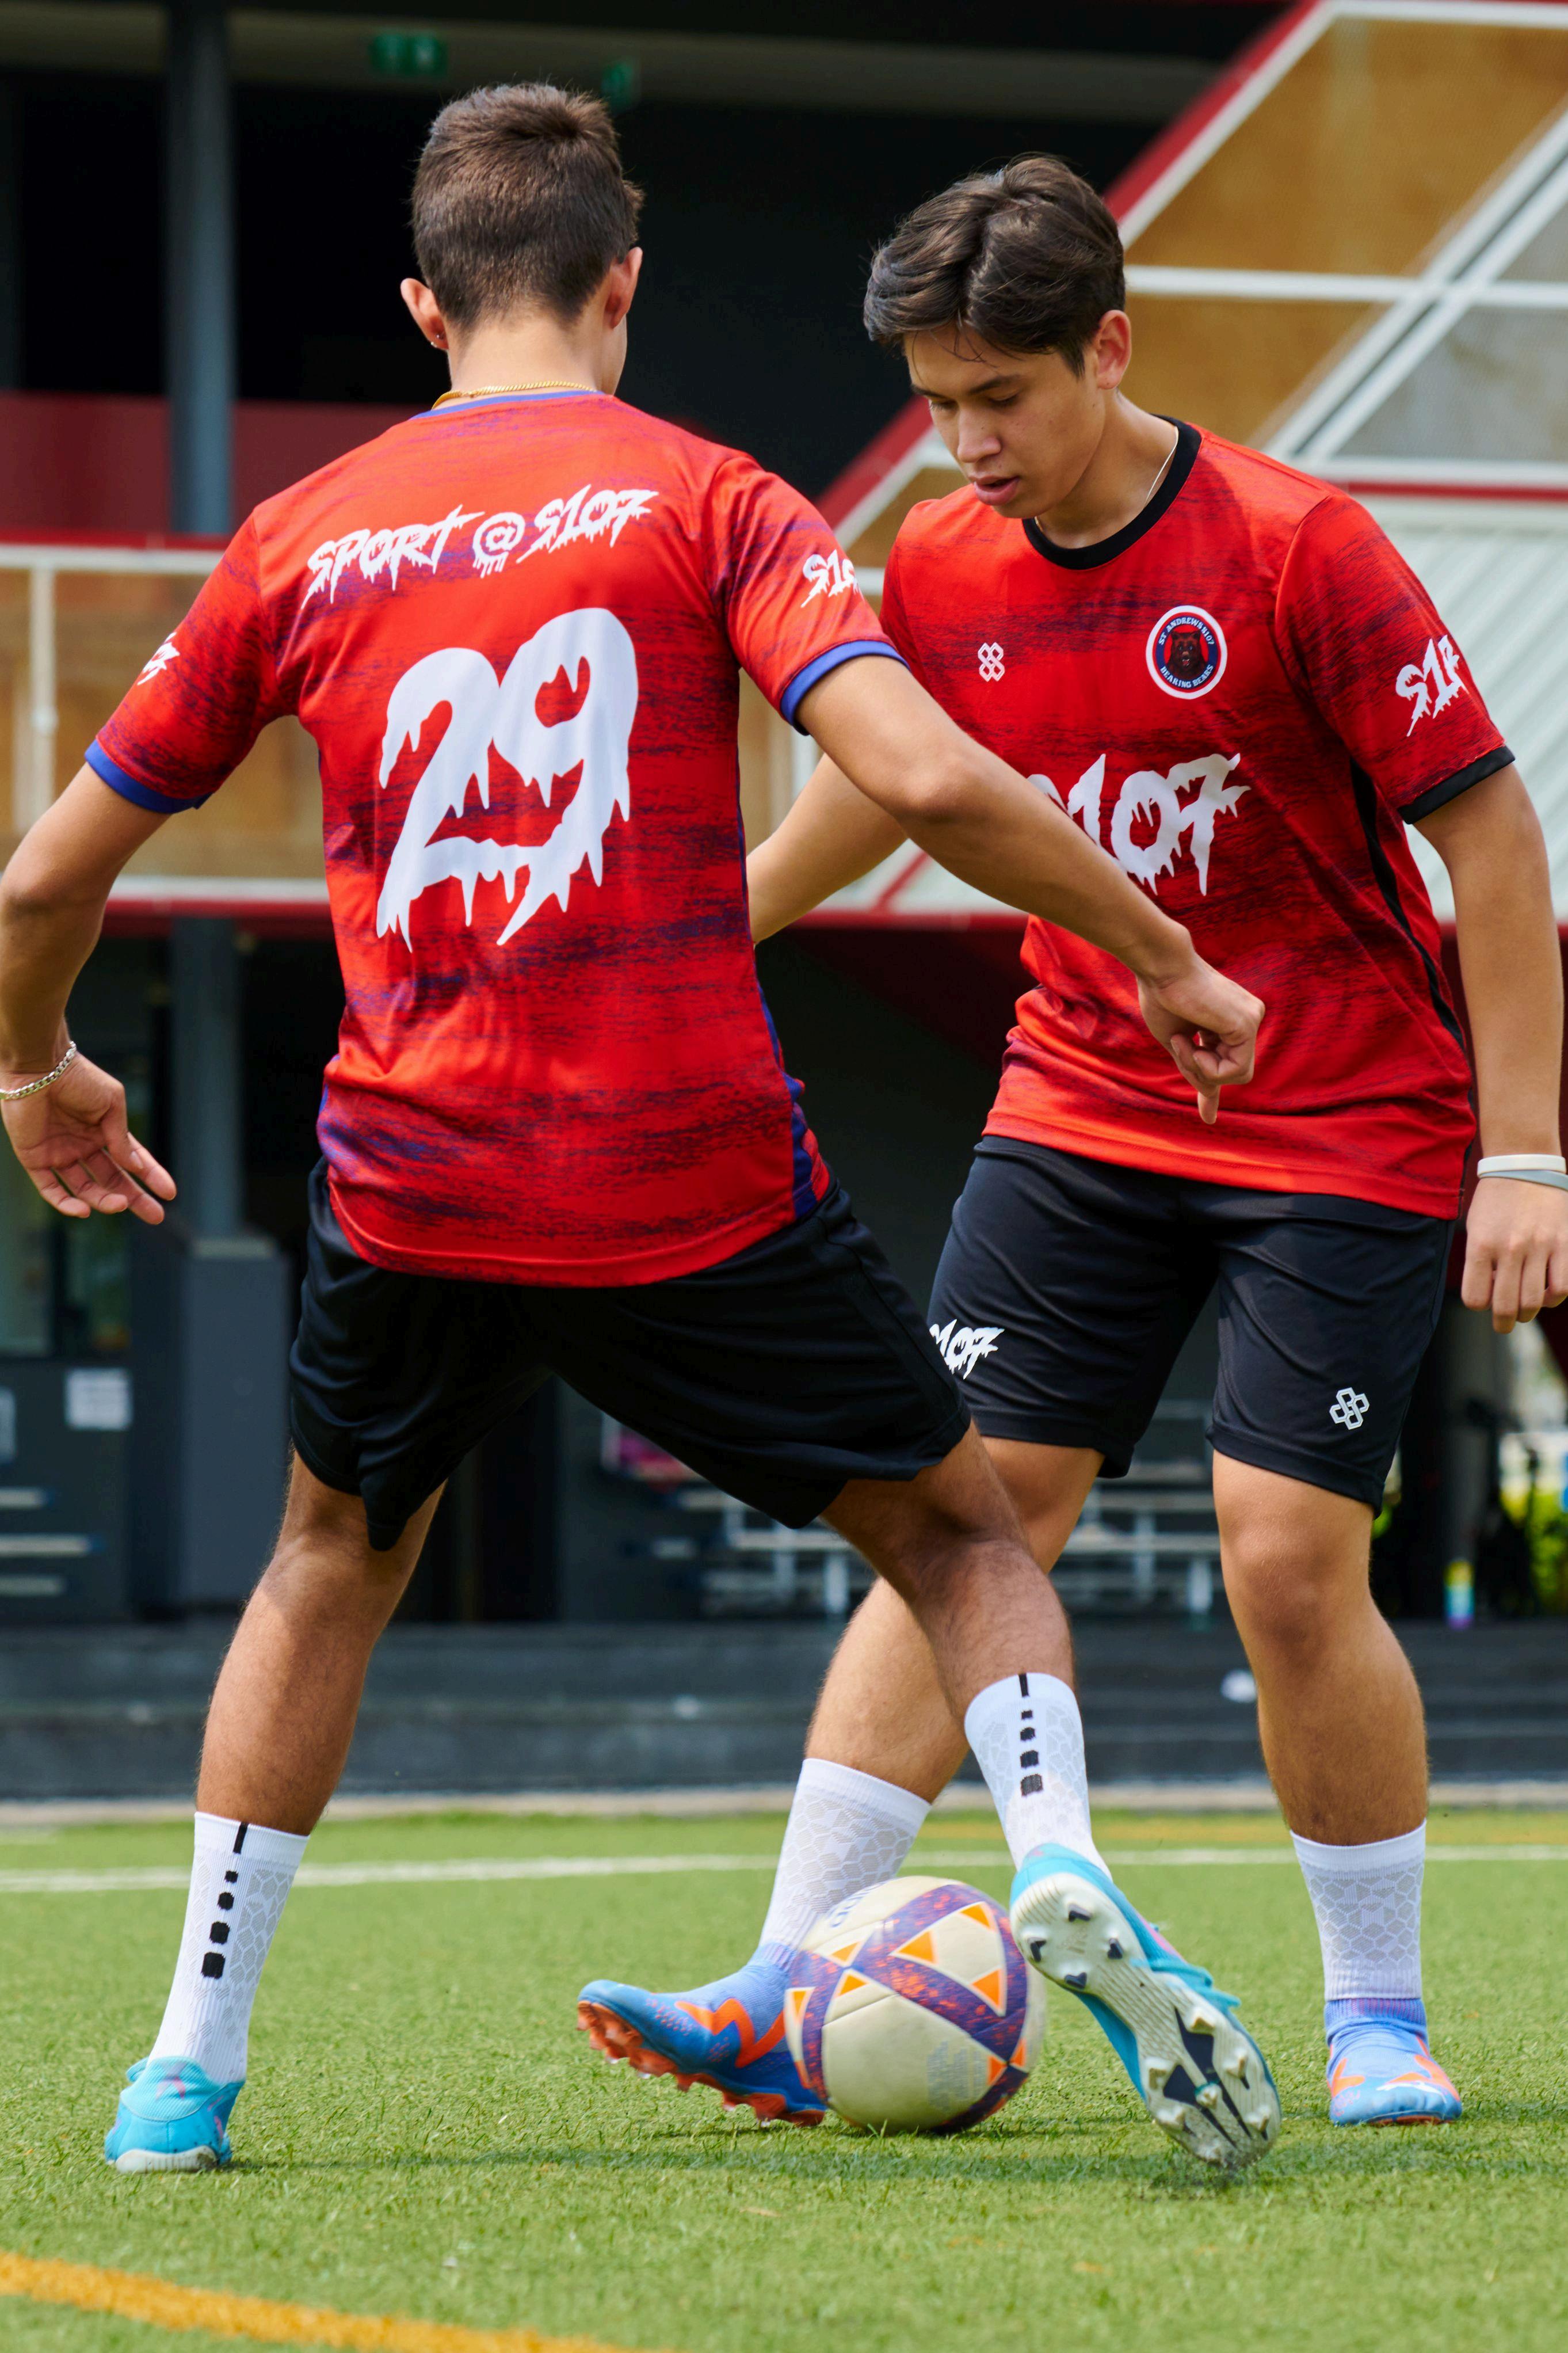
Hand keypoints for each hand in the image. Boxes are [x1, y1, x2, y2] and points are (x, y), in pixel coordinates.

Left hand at [1, 1053, 175, 1222]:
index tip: (169, 1193)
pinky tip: (85, 1211)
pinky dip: (66, 1204)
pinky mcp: (35, 1160)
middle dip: (134, 1199)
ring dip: (104, 1200)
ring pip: (85, 1188)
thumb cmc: (78, 1077)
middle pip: (112, 1180)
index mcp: (103, 1130)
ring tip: (121, 1205)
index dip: (151, 1176)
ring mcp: (60, 1154)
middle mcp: (83, 1145)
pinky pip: (51, 1190)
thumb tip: (135, 1167)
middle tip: (156, 1216)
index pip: (132, 1159)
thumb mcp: (111, 1104)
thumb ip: (121, 1137)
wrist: (38, 1067)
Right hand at [1136, 951, 1263, 1125]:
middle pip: (1232, 1072)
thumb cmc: (1162, 997)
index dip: (1213, 1086)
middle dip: (1201, 1071)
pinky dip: (1208, 1066)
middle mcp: (1247, 1018)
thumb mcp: (1179, 1042)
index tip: (1208, 1117)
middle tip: (1180, 1046)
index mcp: (1231, 1019)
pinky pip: (1233, 1070)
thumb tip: (1208, 1106)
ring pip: (1235, 1075)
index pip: (1229, 1060)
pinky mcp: (1248, 1025)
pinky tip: (1194, 1042)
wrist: (1161, 968)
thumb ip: (1195, 1069)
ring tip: (1184, 1040)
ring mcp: (1252, 1020)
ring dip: (1202, 1068)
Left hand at [1462, 1176, 1567, 1331]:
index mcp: (1481, 1245)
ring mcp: (1539, 1247)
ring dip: (1527, 1313)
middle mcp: (1509, 1248)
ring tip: (1524, 1310)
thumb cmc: (1495, 1200)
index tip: (1483, 1300)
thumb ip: (1478, 1262)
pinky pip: (1561, 1288)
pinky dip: (1552, 1298)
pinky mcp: (1564, 1244)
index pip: (1475, 1299)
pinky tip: (1545, 1292)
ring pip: (1534, 1302)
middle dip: (1503, 1323)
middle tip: (1504, 1324)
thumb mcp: (1475, 1228)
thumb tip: (1489, 1295)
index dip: (1479, 1305)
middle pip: (1505, 1307)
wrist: (1524, 1165)